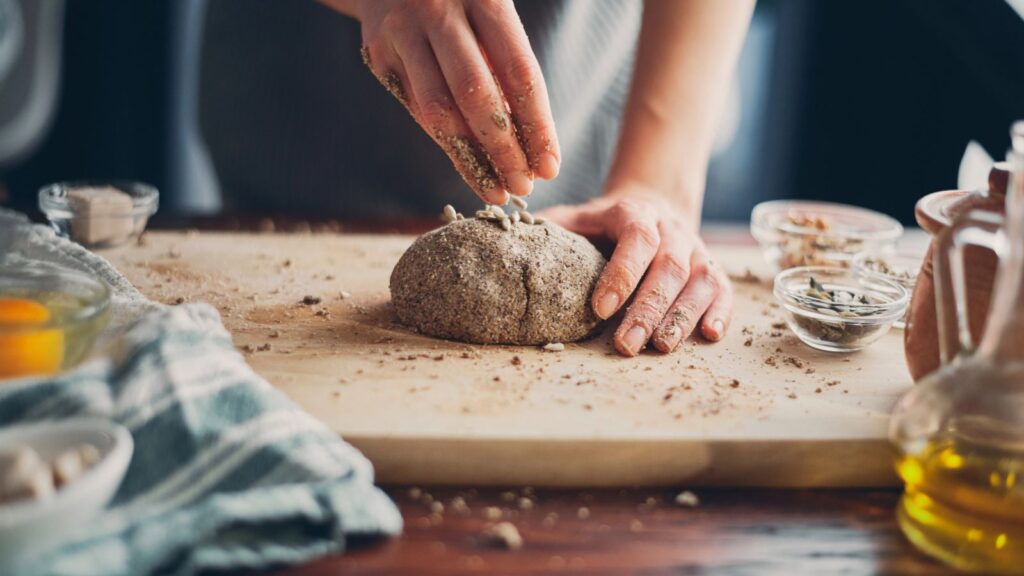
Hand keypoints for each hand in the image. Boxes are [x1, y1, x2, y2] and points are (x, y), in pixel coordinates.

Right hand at [326, 0, 560, 204]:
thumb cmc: (461, 3)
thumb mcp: (491, 15)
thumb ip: (508, 66)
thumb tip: (532, 143)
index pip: (520, 73)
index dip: (537, 125)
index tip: (550, 166)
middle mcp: (440, 10)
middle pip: (477, 95)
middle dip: (504, 150)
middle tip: (523, 187)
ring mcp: (403, 32)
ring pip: (439, 110)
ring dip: (471, 159)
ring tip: (497, 189)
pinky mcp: (378, 53)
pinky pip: (417, 109)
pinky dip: (447, 141)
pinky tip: (470, 165)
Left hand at [542, 192, 732, 356]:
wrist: (649, 209)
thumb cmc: (598, 226)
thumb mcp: (571, 220)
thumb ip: (547, 233)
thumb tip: (506, 248)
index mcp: (633, 213)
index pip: (636, 238)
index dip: (622, 273)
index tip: (600, 309)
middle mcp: (671, 229)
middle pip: (670, 266)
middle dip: (648, 308)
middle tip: (627, 344)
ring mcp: (696, 249)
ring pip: (700, 280)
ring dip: (681, 316)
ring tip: (661, 347)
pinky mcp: (713, 270)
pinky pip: (723, 289)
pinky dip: (720, 312)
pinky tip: (709, 335)